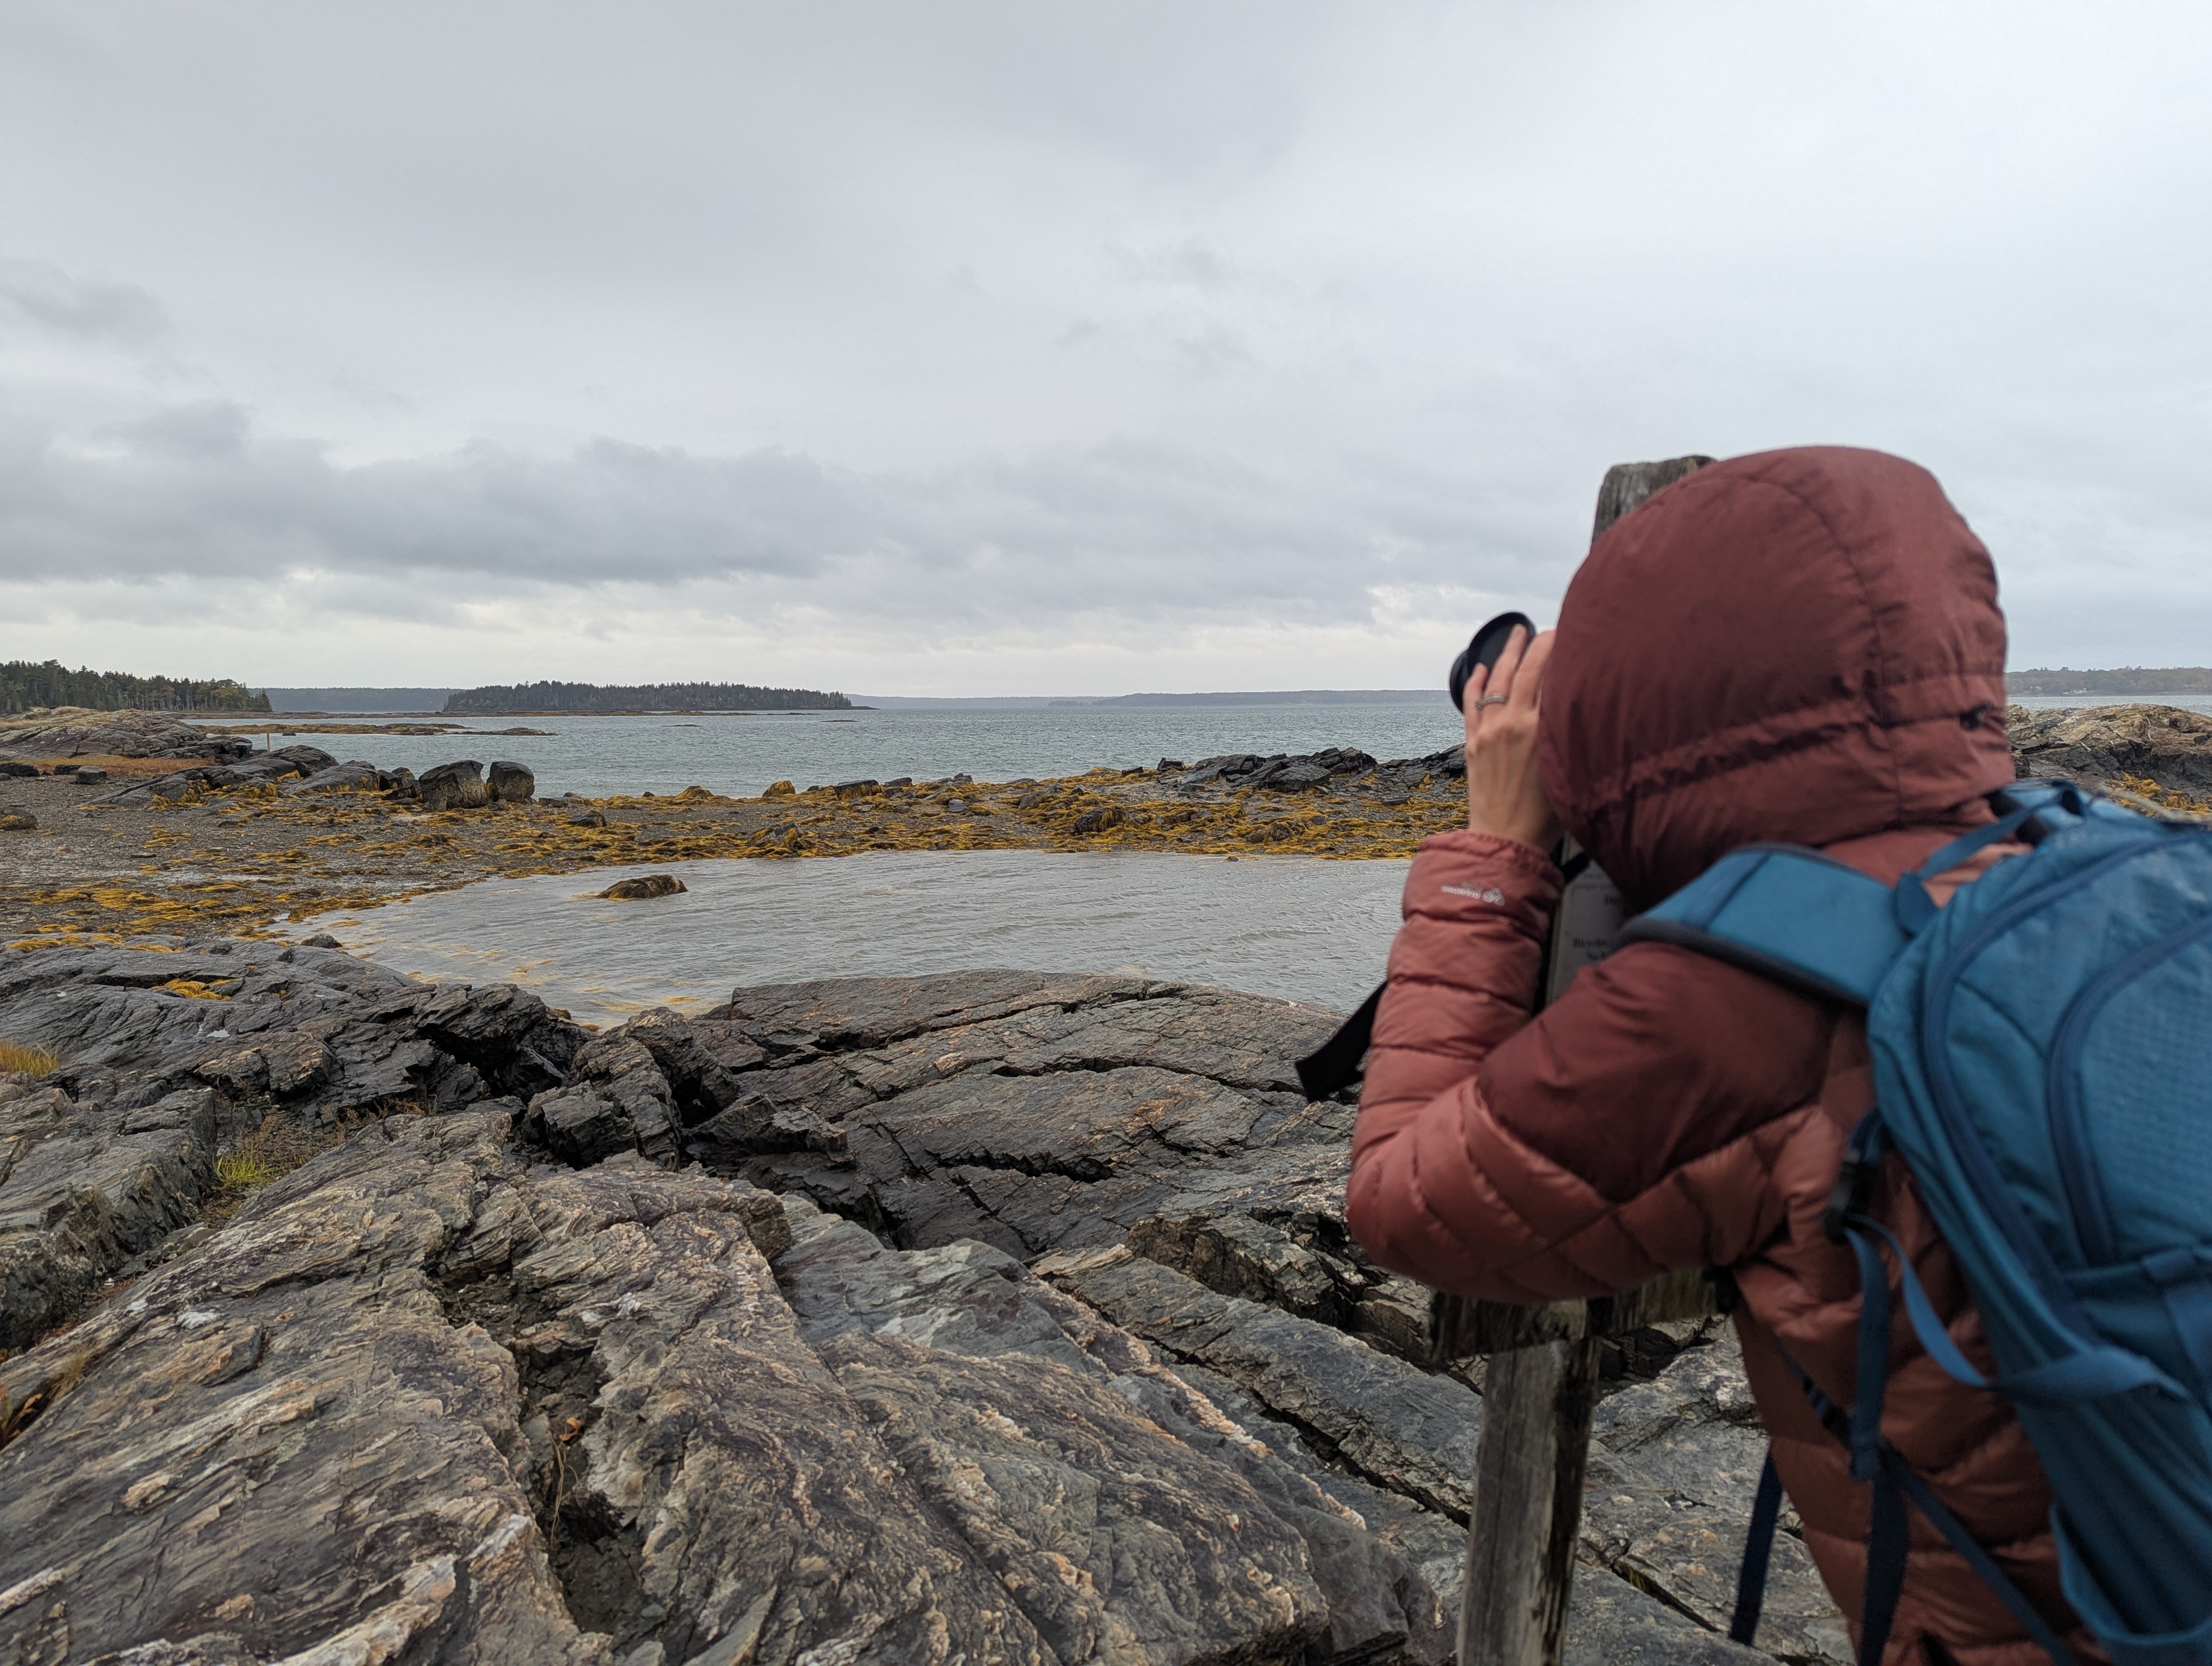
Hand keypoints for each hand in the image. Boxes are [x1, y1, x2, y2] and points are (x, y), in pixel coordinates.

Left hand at [1462, 625, 1560, 851]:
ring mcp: (1489, 732)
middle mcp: (1512, 723)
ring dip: (1506, 654)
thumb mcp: (1569, 767)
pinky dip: (1474, 682)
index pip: (1551, 676)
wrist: (1507, 840)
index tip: (1569, 635)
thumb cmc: (1547, 816)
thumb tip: (1580, 707)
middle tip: (1547, 629)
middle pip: (1524, 670)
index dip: (1559, 651)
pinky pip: (1471, 704)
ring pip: (1496, 680)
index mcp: (1540, 728)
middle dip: (1536, 644)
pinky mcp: (1473, 744)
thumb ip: (1571, 735)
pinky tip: (1478, 667)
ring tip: (1517, 634)